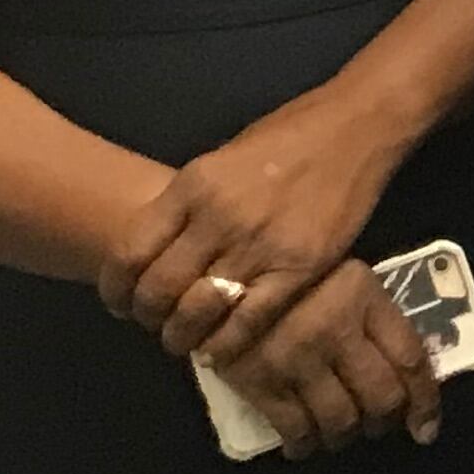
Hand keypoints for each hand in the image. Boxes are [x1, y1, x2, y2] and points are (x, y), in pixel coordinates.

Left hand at [101, 85, 411, 363]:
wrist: (358, 125)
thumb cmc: (289, 134)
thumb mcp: (222, 159)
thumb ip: (191, 204)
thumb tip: (164, 250)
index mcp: (194, 185)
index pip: (130, 253)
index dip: (116, 290)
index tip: (120, 303)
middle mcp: (219, 217)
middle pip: (159, 289)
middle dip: (148, 317)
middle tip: (154, 323)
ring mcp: (261, 245)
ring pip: (198, 311)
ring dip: (182, 336)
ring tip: (184, 340)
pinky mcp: (300, 267)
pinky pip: (249, 320)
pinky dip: (226, 343)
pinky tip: (218, 347)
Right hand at [211, 257, 439, 458]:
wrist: (221, 278)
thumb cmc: (297, 277)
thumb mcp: (348, 281)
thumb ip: (377, 320)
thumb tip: (408, 375)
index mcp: (365, 299)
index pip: (410, 359)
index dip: (425, 400)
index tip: (426, 427)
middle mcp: (336, 331)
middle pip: (381, 397)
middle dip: (384, 420)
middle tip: (377, 423)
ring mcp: (296, 360)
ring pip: (341, 420)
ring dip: (346, 435)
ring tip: (342, 431)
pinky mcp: (258, 382)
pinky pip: (294, 429)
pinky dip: (304, 445)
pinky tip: (304, 443)